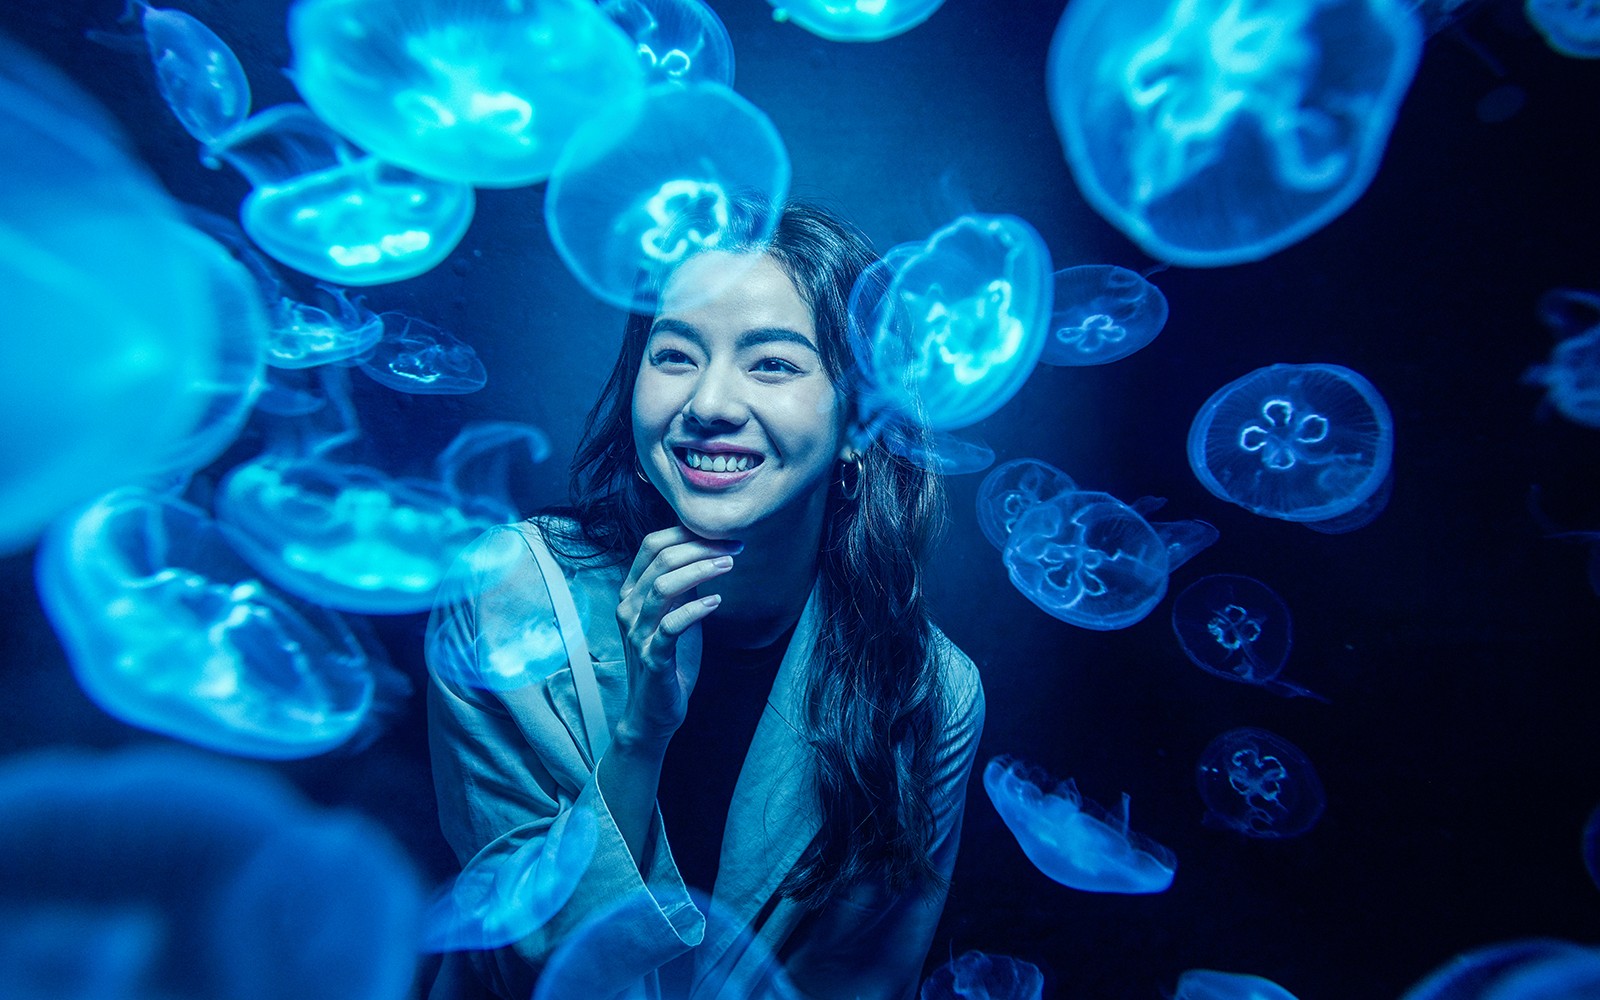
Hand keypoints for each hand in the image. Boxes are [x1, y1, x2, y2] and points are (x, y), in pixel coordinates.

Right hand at [613, 526, 738, 749]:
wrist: (653, 709)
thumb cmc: (668, 657)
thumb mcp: (675, 612)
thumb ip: (682, 582)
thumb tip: (705, 547)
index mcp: (632, 592)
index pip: (652, 545)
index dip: (686, 532)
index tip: (722, 533)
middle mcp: (629, 607)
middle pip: (661, 560)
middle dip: (700, 547)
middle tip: (734, 547)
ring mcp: (638, 632)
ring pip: (663, 587)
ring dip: (699, 570)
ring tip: (729, 565)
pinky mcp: (652, 657)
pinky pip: (671, 626)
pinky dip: (695, 609)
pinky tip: (717, 601)